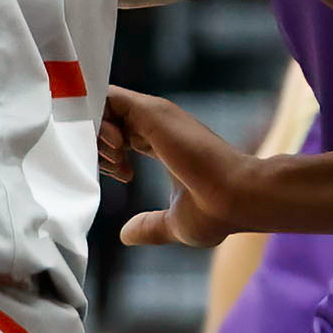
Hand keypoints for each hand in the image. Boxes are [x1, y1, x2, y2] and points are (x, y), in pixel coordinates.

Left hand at [102, 86, 251, 247]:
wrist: (237, 198)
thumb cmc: (216, 212)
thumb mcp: (175, 224)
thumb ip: (149, 226)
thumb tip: (125, 235)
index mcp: (166, 144)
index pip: (125, 133)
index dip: (110, 153)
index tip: (120, 176)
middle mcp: (160, 125)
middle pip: (111, 116)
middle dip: (97, 141)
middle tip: (109, 167)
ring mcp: (156, 116)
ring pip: (106, 102)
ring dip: (95, 129)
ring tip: (112, 159)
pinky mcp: (153, 112)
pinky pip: (108, 96)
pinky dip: (97, 118)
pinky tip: (111, 149)